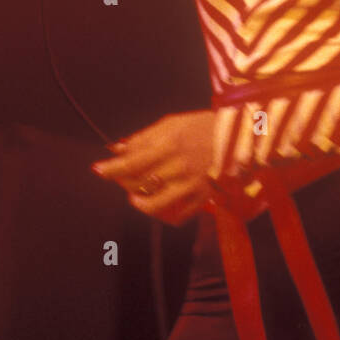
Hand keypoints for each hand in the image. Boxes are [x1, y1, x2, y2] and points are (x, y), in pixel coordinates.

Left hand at [91, 110, 219, 226]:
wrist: (241, 137)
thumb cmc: (204, 126)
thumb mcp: (173, 123)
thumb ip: (144, 137)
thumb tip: (118, 149)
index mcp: (171, 143)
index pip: (132, 161)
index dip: (111, 168)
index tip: (97, 170)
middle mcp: (180, 166)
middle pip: (140, 182)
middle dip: (123, 181)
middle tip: (120, 177)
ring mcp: (192, 184)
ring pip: (155, 203)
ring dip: (139, 202)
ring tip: (135, 197)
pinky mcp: (203, 198)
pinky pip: (178, 216)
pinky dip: (163, 214)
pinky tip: (159, 204)